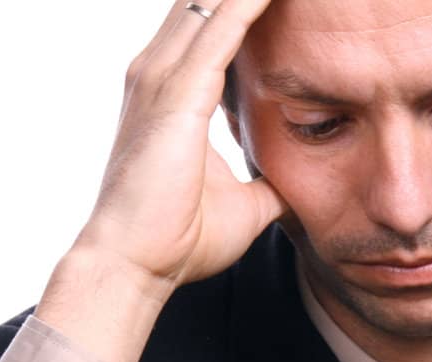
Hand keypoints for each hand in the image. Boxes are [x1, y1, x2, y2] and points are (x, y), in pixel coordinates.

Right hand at [78, 0, 285, 289]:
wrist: (135, 265)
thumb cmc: (179, 241)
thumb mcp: (243, 204)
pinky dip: (253, 3)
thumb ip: (268, 180)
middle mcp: (158, 71)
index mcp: (171, 90)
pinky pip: (225, 25)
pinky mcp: (177, 91)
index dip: (245, 4)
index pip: (212, 23)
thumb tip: (296, 183)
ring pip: (212, 1)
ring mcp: (162, 76)